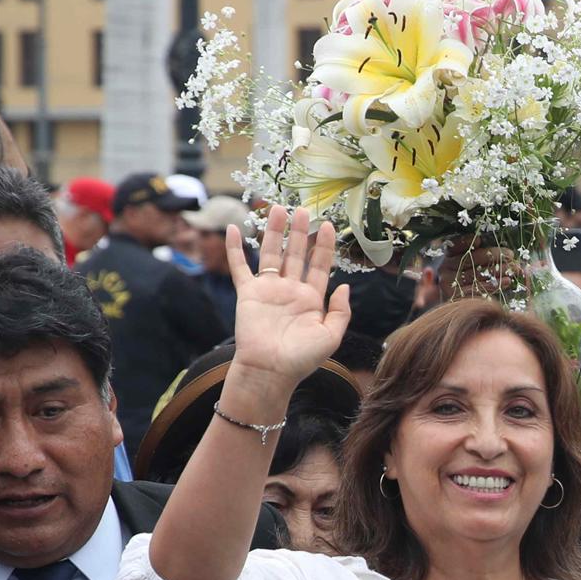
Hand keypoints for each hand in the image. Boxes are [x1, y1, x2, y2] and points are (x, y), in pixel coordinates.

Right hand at [224, 206, 352, 390]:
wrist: (270, 371)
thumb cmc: (302, 359)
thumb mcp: (331, 336)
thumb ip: (341, 311)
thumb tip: (345, 285)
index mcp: (311, 299)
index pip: (319, 265)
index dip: (323, 245)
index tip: (328, 225)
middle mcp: (290, 291)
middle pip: (295, 253)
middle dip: (299, 231)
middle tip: (302, 209)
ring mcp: (268, 290)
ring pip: (271, 253)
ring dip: (273, 231)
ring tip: (277, 208)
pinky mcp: (248, 293)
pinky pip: (240, 267)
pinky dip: (235, 249)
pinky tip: (234, 228)